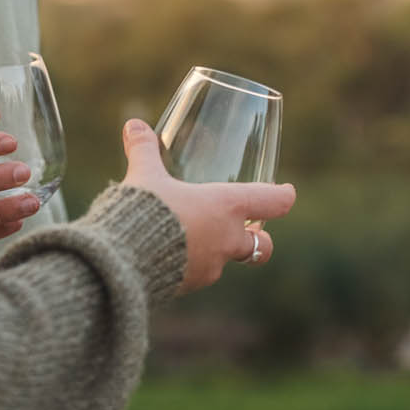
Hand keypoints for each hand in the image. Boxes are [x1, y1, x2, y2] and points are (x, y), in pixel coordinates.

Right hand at [118, 119, 295, 294]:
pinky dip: (190, 264)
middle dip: (259, 238)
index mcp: (226, 207)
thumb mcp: (144, 176)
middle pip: (262, 245)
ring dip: (217, 250)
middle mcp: (227, 240)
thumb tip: (133, 123)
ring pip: (225, 261)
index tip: (287, 192)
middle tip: (250, 230)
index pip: (272, 202)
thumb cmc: (143, 212)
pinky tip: (169, 255)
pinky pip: (197, 274)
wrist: (121, 262)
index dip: (283, 196)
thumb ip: (143, 149)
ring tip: (193, 238)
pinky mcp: (188, 286)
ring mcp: (210, 267)